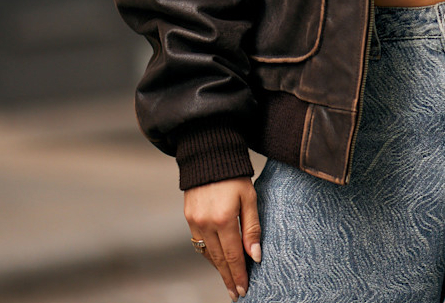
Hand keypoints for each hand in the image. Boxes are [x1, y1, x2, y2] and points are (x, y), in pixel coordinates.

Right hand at [185, 176, 259, 299]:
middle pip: (219, 259)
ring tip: (229, 280)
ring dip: (218, 268)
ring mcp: (194, 222)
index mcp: (224, 219)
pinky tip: (217, 260)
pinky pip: (199, 243)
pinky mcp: (188, 218)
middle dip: (229, 277)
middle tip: (236, 293)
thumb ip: (253, 227)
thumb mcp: (250, 198)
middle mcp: (206, 223)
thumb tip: (255, 255)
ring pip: (208, 253)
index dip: (239, 274)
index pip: (233, 255)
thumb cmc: (235, 176)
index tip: (244, 289)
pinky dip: (209, 254)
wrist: (208, 156)